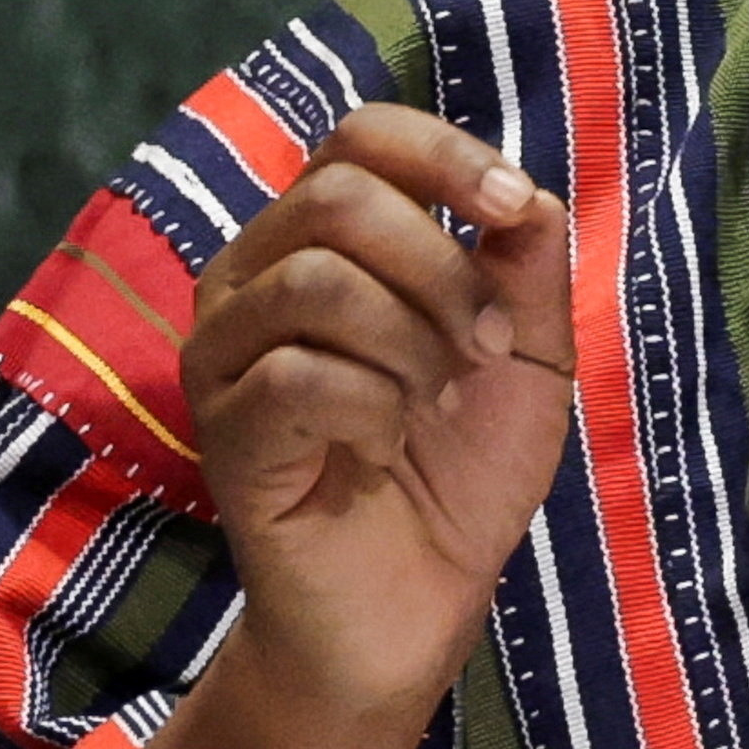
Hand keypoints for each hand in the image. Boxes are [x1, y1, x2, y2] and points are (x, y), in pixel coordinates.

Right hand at [184, 105, 576, 726]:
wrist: (414, 610)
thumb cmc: (458, 477)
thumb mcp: (525, 359)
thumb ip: (527, 269)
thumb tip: (526, 192)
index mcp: (320, 241)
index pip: (359, 137)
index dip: (443, 156)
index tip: (510, 212)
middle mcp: (254, 279)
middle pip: (336, 197)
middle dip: (441, 269)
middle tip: (487, 349)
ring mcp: (225, 354)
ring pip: (317, 282)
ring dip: (412, 345)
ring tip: (434, 405)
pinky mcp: (221, 430)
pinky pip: (297, 376)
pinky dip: (371, 410)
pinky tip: (383, 450)